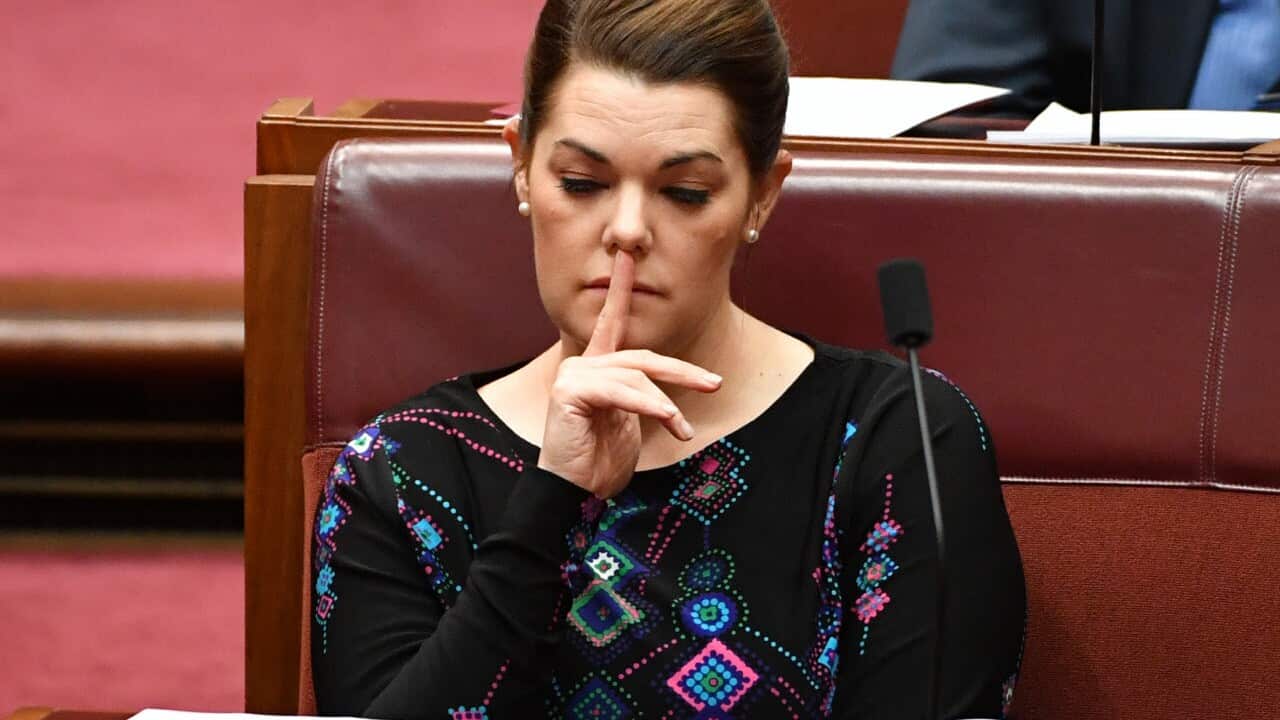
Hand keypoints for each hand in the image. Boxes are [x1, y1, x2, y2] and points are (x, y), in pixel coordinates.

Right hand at [537, 251, 720, 497]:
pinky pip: (622, 391)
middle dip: (682, 371)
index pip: (612, 323)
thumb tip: (669, 397)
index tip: (627, 257)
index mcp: (595, 369)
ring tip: (682, 430)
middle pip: (642, 357)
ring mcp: (573, 375)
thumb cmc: (598, 463)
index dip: (621, 290)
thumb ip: (642, 398)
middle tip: (714, 383)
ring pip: (636, 376)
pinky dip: (649, 404)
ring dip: (667, 404)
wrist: (571, 494)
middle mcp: (582, 365)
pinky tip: (667, 418)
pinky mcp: (570, 391)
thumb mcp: (629, 424)